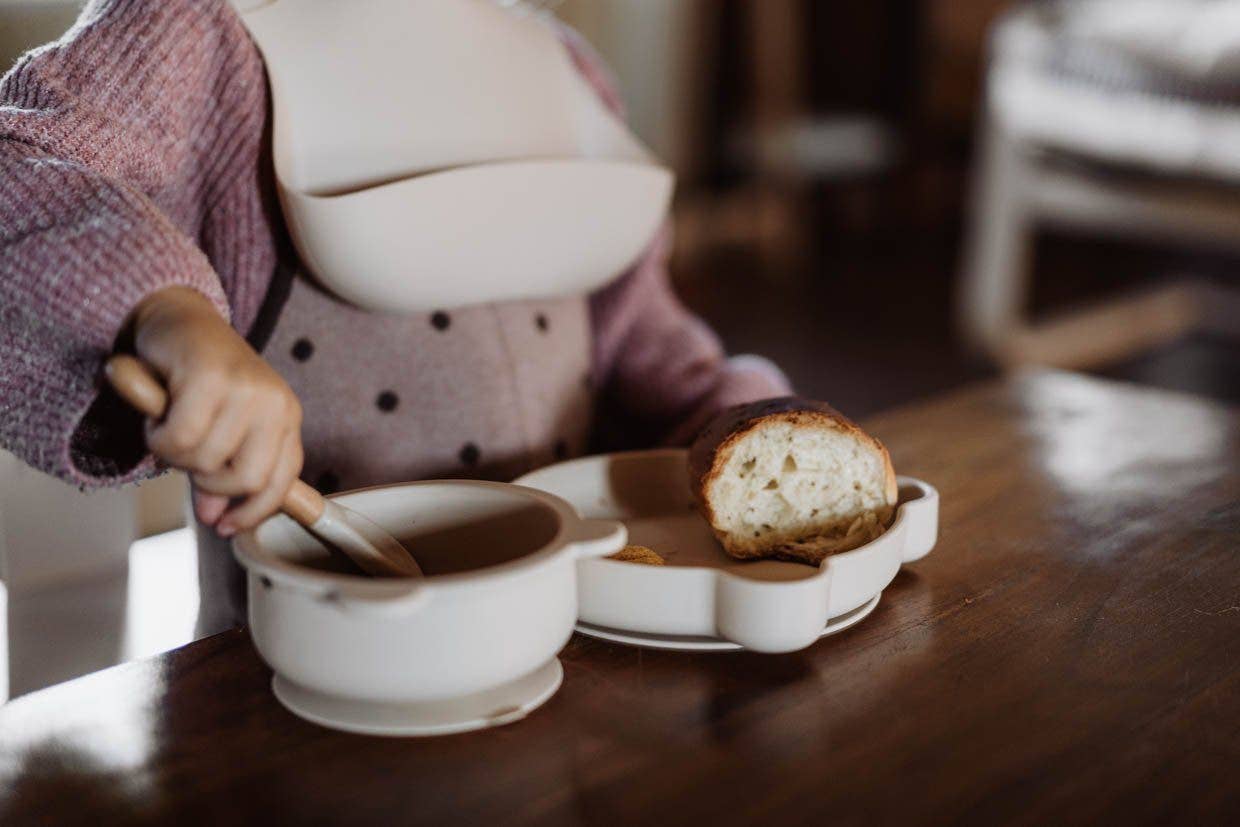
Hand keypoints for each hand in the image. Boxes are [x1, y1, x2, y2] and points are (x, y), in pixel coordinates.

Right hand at [129, 287, 303, 535]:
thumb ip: (219, 473)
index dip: (252, 512)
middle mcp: (275, 403)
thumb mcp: (219, 428)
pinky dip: (158, 434)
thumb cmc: (199, 378)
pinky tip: (156, 409)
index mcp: (286, 418)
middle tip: (183, 454)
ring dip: (173, 452)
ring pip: (206, 460)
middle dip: (206, 481)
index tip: (223, 526)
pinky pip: (180, 437)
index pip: (281, 482)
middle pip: (246, 480)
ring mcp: (247, 388)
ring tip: (167, 421)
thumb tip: (214, 519)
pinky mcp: (210, 376)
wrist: (176, 318)